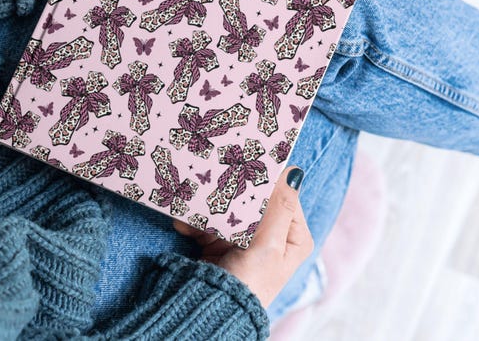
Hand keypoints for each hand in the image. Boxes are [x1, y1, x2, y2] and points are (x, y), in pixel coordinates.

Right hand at [173, 164, 312, 308]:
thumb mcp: (269, 244)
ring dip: (209, 210)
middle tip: (215, 185)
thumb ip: (279, 208)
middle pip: (254, 202)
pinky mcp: (223, 244)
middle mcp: (272, 236)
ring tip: (193, 207)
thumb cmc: (250, 282)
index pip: (283, 196)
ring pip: (229, 210)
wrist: (214, 309)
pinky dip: (196, 223)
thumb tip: (294, 171)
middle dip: (232, 196)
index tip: (245, 168)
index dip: (266, 183)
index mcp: (293, 236)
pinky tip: (184, 224)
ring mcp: (246, 240)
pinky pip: (210, 224)